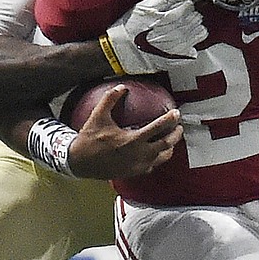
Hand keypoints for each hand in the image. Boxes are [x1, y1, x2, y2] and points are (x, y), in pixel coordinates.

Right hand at [67, 84, 183, 178]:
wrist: (79, 162)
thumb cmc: (89, 139)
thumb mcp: (98, 116)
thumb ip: (110, 99)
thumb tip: (122, 86)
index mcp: (132, 140)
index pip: (158, 128)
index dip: (170, 119)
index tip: (176, 113)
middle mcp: (139, 155)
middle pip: (167, 144)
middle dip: (176, 135)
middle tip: (178, 126)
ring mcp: (138, 166)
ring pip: (163, 157)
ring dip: (170, 147)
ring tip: (171, 139)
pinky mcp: (135, 173)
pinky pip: (153, 165)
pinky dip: (158, 157)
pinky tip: (157, 151)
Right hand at [103, 0, 206, 74]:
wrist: (123, 51)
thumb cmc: (131, 28)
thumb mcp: (145, 7)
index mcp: (168, 18)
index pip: (188, 5)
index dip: (186, 3)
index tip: (182, 4)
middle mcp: (176, 33)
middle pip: (196, 18)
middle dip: (192, 14)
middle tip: (185, 14)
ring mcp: (180, 46)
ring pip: (200, 32)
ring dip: (196, 26)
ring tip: (186, 25)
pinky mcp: (179, 57)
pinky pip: (195, 48)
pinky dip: (194, 41)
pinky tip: (185, 38)